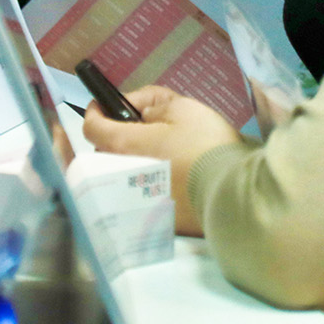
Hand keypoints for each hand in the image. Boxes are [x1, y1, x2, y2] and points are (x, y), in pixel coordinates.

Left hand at [83, 85, 242, 236]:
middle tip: (136, 128)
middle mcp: (121, 175)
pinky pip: (137, 195)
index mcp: (124, 145)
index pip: (92, 127)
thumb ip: (154, 106)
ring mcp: (134, 200)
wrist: (231, 193)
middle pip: (103, 153)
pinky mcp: (151, 218)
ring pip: (118, 175)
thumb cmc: (204, 145)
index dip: (95, 111)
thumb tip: (141, 114)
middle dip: (113, 137)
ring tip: (150, 154)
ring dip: (126, 161)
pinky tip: (162, 177)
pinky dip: (142, 183)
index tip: (101, 105)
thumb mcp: (182, 109)